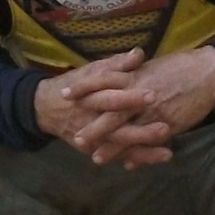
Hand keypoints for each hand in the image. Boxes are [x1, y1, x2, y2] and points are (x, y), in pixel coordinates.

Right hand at [34, 48, 171, 165]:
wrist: (48, 108)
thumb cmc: (76, 84)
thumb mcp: (93, 70)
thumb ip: (117, 64)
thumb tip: (140, 53)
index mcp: (92, 97)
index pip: (111, 97)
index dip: (130, 98)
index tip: (153, 94)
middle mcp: (92, 120)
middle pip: (116, 127)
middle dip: (140, 131)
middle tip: (164, 129)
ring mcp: (94, 138)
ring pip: (119, 146)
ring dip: (143, 151)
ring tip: (167, 153)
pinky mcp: (96, 148)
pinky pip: (118, 156)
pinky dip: (136, 159)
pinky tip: (157, 160)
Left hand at [69, 46, 214, 167]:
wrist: (209, 72)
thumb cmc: (180, 65)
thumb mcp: (152, 66)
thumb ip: (133, 74)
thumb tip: (118, 76)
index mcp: (135, 75)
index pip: (102, 80)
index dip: (83, 88)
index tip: (65, 95)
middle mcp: (139, 94)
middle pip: (109, 112)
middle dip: (92, 126)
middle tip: (75, 137)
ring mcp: (153, 112)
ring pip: (127, 132)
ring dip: (111, 147)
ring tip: (96, 158)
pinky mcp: (167, 125)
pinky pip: (148, 142)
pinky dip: (138, 153)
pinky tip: (128, 164)